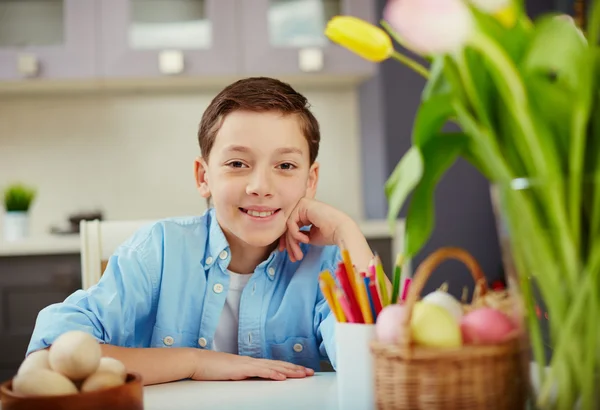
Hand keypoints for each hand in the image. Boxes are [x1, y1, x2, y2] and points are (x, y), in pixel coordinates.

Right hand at [191, 350, 313, 380]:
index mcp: (250, 363)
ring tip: (302, 374)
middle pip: (278, 364)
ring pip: (273, 367)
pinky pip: (260, 371)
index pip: (274, 365)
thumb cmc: (211, 369)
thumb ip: (242, 376)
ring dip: (289, 370)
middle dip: (295, 368)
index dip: (289, 368)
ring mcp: (247, 364)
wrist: (197, 361)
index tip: (301, 371)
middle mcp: (251, 361)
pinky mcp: (240, 369)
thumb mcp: (231, 374)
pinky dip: (272, 373)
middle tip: (310, 372)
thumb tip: (251, 382)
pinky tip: (282, 377)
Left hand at [279, 197, 353, 261]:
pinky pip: (291, 222)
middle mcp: (303, 206)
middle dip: (290, 244)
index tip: (288, 254)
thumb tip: (287, 241)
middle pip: (289, 226)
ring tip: (299, 254)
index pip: (291, 226)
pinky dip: (296, 234)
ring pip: (289, 226)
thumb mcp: (310, 236)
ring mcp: (302, 204)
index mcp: (306, 212)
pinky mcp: (303, 204)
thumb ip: (298, 235)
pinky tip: (306, 240)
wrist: (341, 231)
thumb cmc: (330, 234)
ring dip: (293, 243)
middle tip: (293, 258)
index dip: (288, 241)